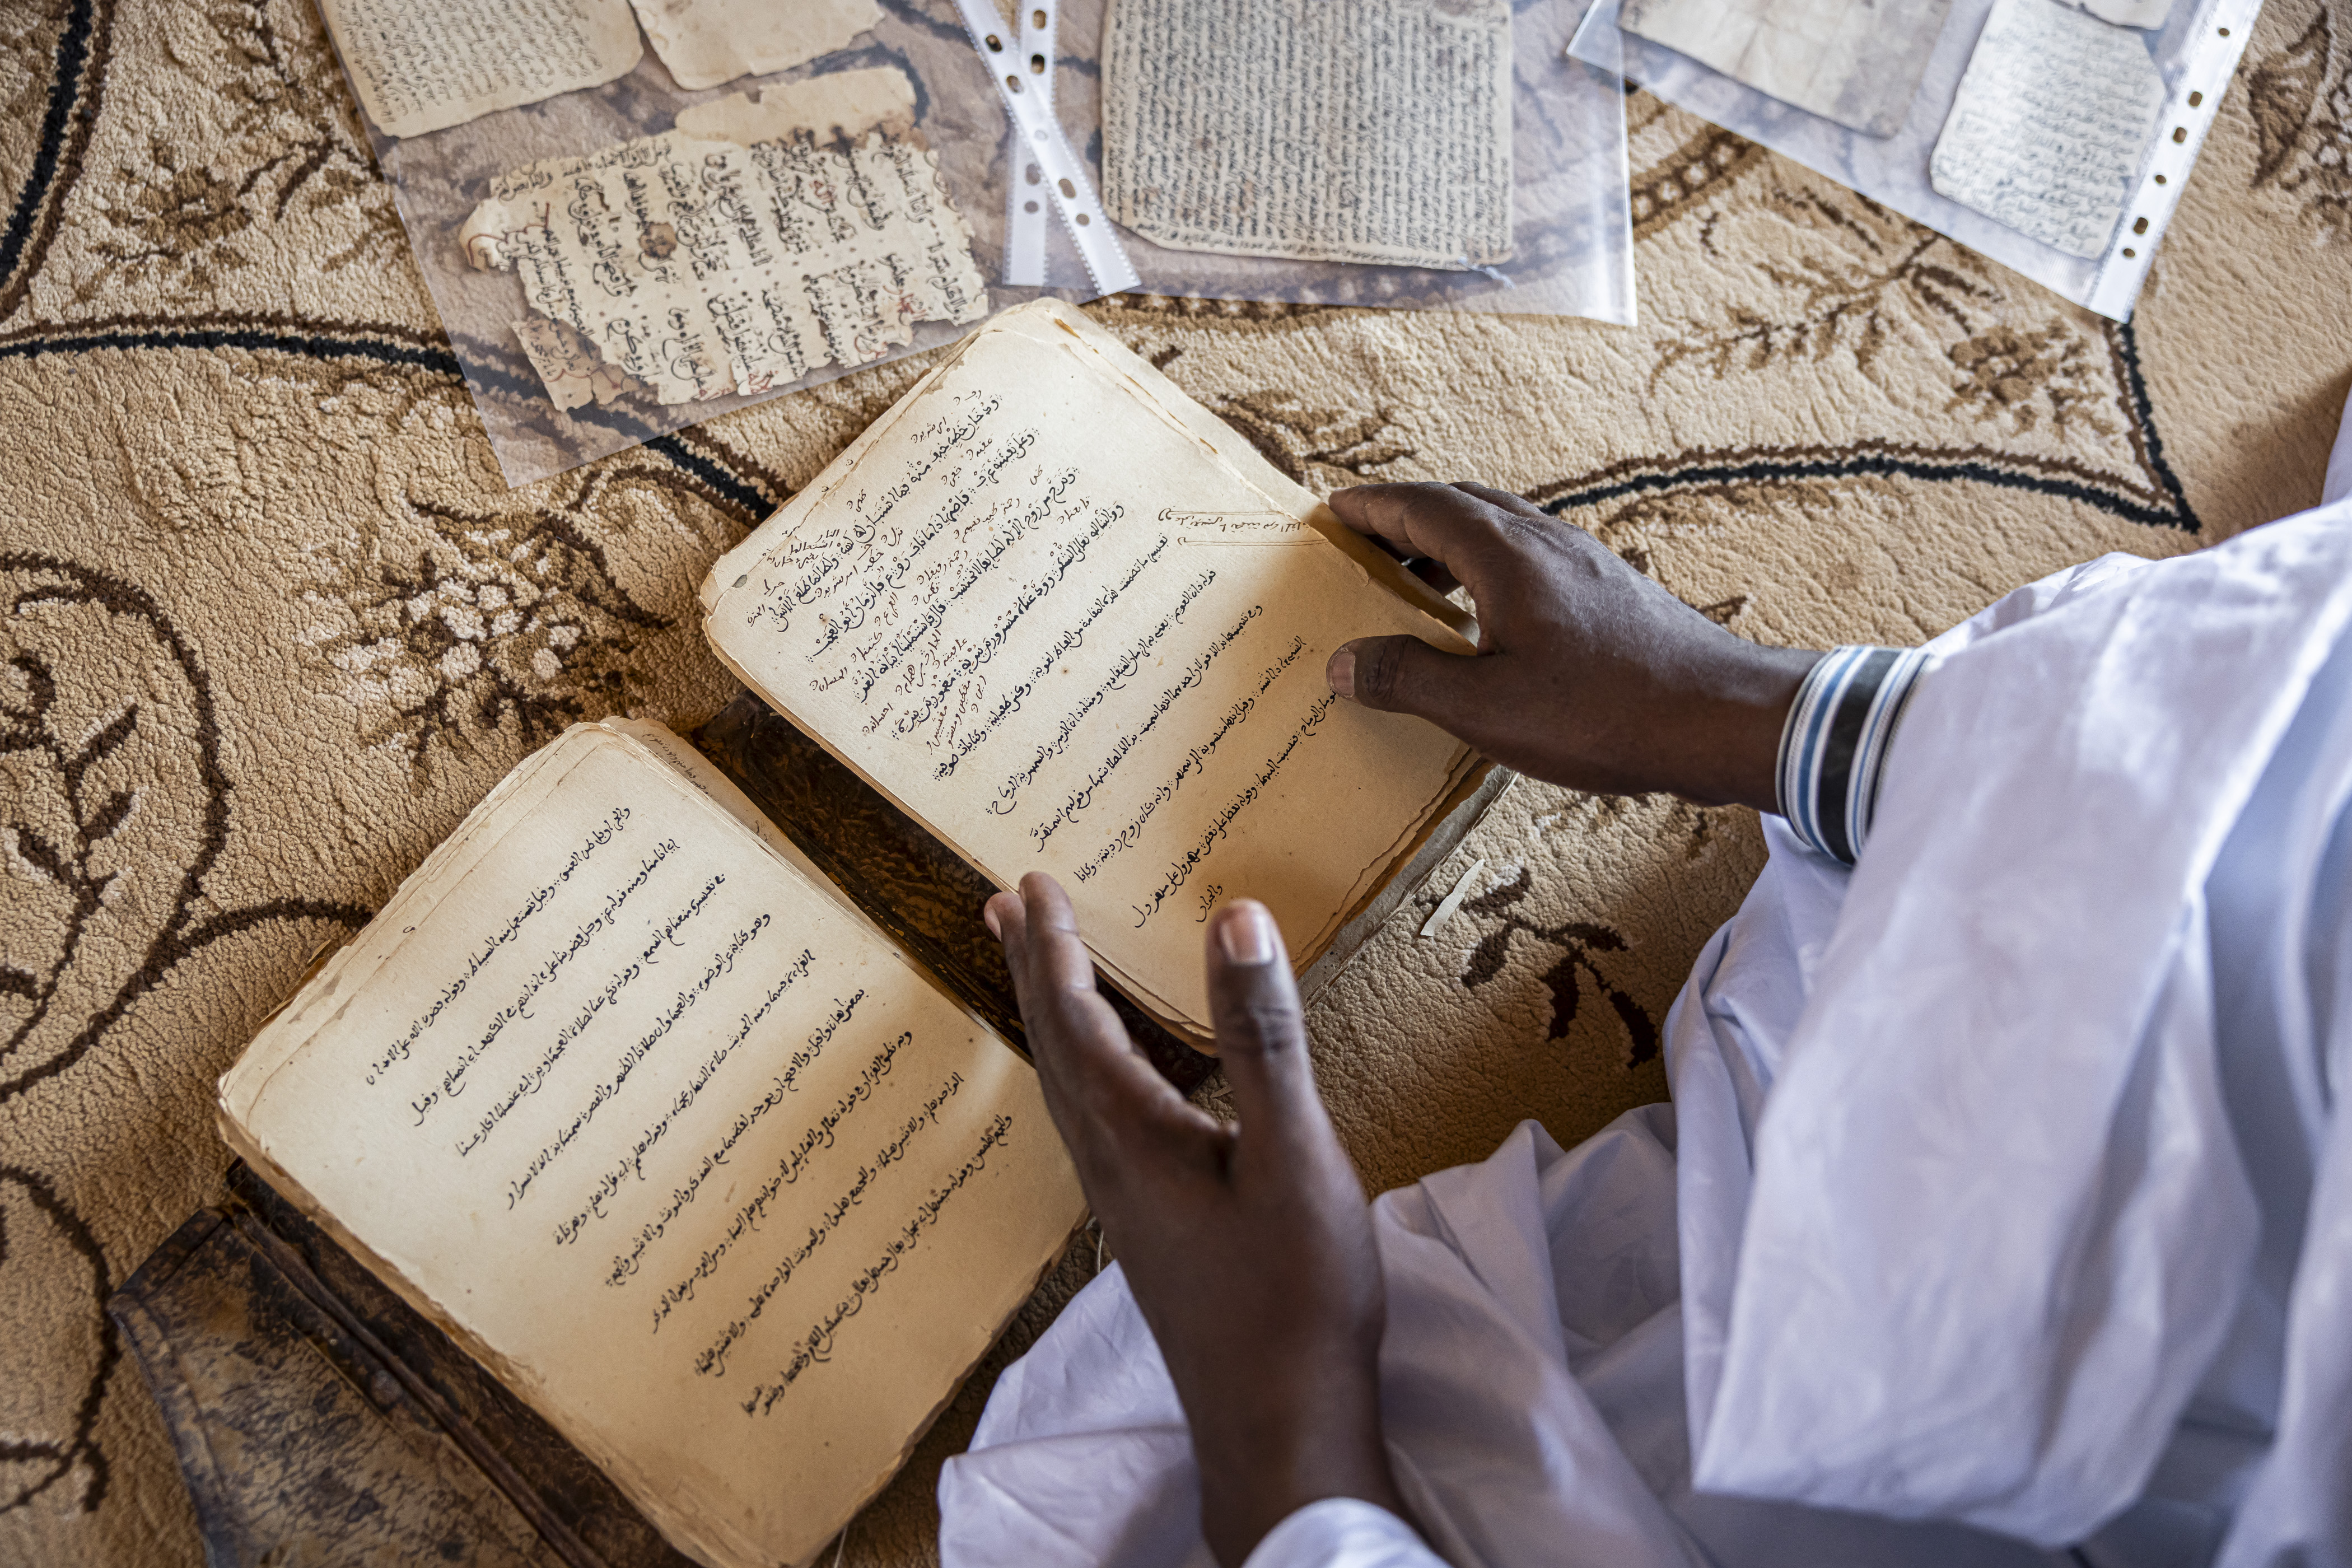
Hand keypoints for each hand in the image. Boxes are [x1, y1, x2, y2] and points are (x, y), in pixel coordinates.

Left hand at [985, 875, 1404, 1566]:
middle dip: (1033, 972)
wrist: (1283, 1429)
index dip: (1054, 949)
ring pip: (1070, 1091)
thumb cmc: (1295, 1296)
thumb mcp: (1295, 1154)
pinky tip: (1113, 1085)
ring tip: (1042, 972)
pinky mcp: (1152, 1233)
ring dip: (1055, 1020)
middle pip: (1054, 1050)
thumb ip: (1265, 1037)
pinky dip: (1088, 1072)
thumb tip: (1235, 918)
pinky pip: (1096, 1125)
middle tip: (1004, 907)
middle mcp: (1112, 1169)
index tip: (1032, 885)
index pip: (1077, 1021)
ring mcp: (1127, 1207)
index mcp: (1134, 1139)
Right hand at [1326, 482, 1821, 809]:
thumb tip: (1343, 662)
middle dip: (1406, 517)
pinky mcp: (1609, 590)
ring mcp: (1584, 562)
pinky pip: (1531, 557)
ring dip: (1449, 543)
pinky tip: (1487, 617)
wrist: (1721, 718)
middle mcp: (1546, 542)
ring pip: (1501, 528)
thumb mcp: (1488, 708)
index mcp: (1507, 555)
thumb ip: (1411, 678)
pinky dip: (1488, 567)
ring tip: (1414, 581)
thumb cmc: (1605, 712)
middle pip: (1463, 505)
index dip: (1373, 505)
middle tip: (1363, 542)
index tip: (1333, 509)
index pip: (1424, 506)